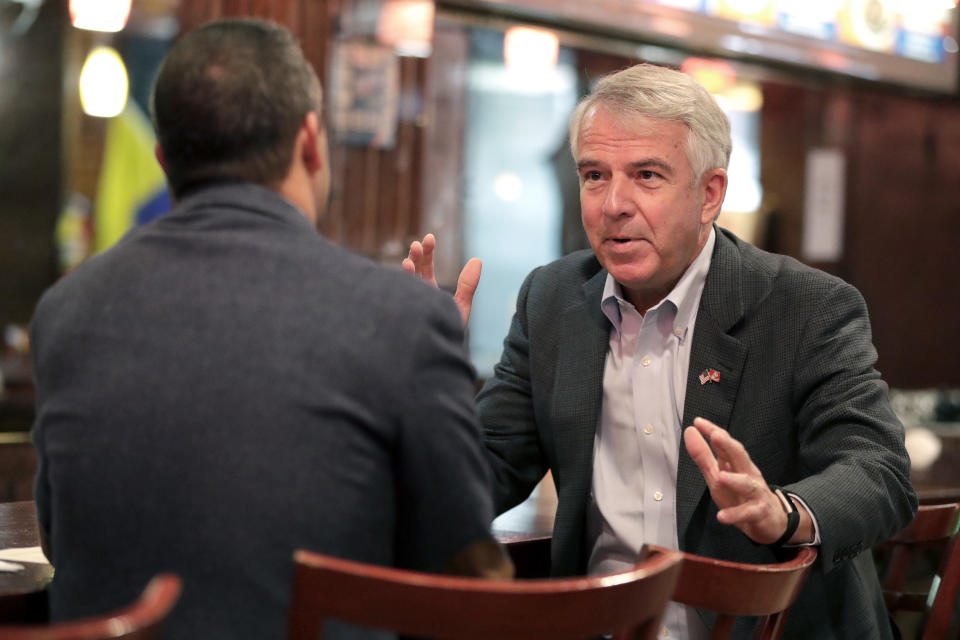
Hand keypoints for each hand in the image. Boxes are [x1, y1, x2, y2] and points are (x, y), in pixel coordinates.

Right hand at [401, 233, 480, 326]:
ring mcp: (403, 305)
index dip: (427, 253)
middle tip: (418, 244)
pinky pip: (394, 299)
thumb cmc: (447, 334)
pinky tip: (403, 277)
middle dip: (415, 257)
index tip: (429, 238)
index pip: (425, 268)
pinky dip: (398, 288)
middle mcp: (413, 296)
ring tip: (410, 259)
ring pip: (403, 283)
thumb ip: (467, 286)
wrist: (436, 361)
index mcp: (426, 292)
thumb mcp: (459, 308)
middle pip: (412, 271)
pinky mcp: (396, 315)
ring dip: (406, 270)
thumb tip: (477, 260)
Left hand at [684, 417, 795, 544]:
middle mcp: (747, 474)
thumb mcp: (717, 475)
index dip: (713, 431)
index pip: (726, 444)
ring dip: (735, 480)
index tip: (698, 421)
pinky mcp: (759, 513)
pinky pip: (748, 513)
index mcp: (736, 463)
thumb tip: (690, 431)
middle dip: (729, 446)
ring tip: (721, 477)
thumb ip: (703, 455)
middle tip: (715, 435)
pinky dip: (736, 515)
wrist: (770, 520)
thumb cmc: (739, 494)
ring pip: (747, 485)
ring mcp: (755, 493)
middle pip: (740, 457)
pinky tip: (722, 516)